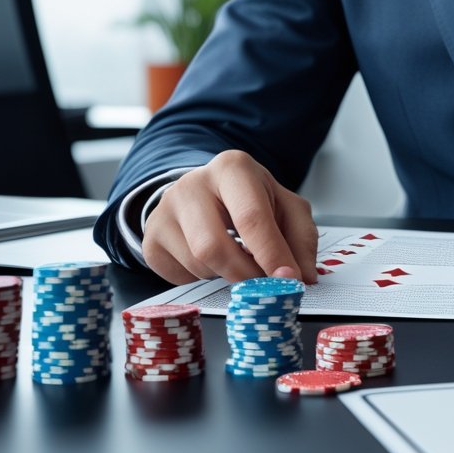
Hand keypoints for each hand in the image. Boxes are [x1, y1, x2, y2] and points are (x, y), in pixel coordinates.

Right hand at [141, 150, 318, 285]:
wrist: (209, 193)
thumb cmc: (252, 200)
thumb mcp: (286, 208)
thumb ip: (301, 239)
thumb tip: (302, 275)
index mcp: (232, 168)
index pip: (251, 217)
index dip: (272, 254)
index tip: (288, 278)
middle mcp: (192, 184)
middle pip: (213, 246)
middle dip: (245, 274)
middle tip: (265, 284)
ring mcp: (164, 210)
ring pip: (197, 264)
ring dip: (226, 274)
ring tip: (238, 257)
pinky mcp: (151, 237)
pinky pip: (179, 275)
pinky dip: (203, 278)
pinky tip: (214, 260)